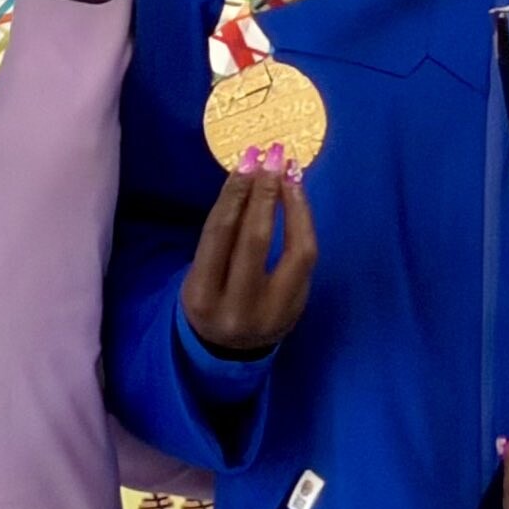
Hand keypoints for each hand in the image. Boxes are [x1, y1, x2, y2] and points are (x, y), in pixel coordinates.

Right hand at [182, 158, 317, 355]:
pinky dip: (304, 225)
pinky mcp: (297, 310)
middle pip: (256, 241)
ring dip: (295, 206)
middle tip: (273, 157)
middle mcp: (237, 308)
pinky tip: (298, 200)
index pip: (220, 234)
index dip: (236, 194)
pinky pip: (307, 261)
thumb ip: (223, 235)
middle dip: (265, 193)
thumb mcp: (201, 273)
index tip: (248, 160)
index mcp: (202, 295)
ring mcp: (273, 313)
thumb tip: (250, 175)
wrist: (227, 351)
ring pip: (295, 251)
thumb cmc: (211, 297)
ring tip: (291, 174)